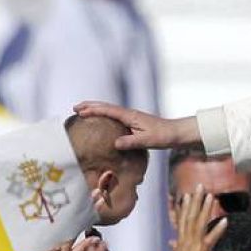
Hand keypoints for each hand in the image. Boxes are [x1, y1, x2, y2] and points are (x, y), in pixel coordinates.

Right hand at [73, 101, 199, 149]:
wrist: (176, 133)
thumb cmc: (163, 136)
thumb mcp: (147, 141)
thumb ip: (131, 142)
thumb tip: (115, 144)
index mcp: (130, 116)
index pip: (108, 110)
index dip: (93, 110)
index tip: (79, 111)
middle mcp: (129, 114)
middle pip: (106, 107)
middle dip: (90, 106)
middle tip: (75, 108)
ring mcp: (131, 117)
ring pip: (109, 110)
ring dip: (96, 109)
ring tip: (83, 111)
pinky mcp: (133, 122)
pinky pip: (114, 116)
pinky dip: (104, 115)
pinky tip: (101, 121)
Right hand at [156, 185, 226, 250]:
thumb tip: (173, 243)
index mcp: (180, 245)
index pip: (181, 222)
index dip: (184, 207)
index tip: (186, 195)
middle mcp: (184, 244)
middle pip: (189, 217)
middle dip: (195, 201)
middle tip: (199, 186)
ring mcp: (192, 249)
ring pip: (198, 224)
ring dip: (205, 209)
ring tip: (211, 195)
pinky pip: (210, 241)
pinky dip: (218, 230)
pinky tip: (225, 221)